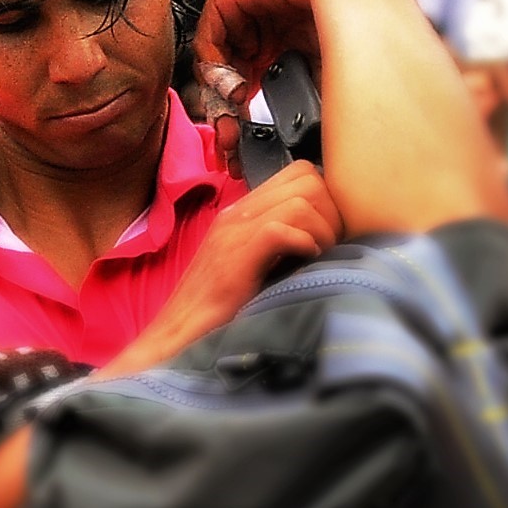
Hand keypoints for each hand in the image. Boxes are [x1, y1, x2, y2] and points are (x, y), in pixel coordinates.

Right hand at [105, 162, 342, 371]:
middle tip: (328, 246)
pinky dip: (304, 244)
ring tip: (318, 257)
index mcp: (241, 212)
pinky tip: (303, 266)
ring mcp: (234, 232)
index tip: (327, 234)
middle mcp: (236, 214)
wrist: (176, 334)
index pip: (299, 174)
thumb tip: (322, 239)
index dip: (326, 199)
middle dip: (331, 212)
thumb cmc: (215, 309)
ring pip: (301, 200)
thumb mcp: (249, 265)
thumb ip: (274, 243)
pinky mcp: (235, 256)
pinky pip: (281, 230)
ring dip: (322, 230)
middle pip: (307, 179)